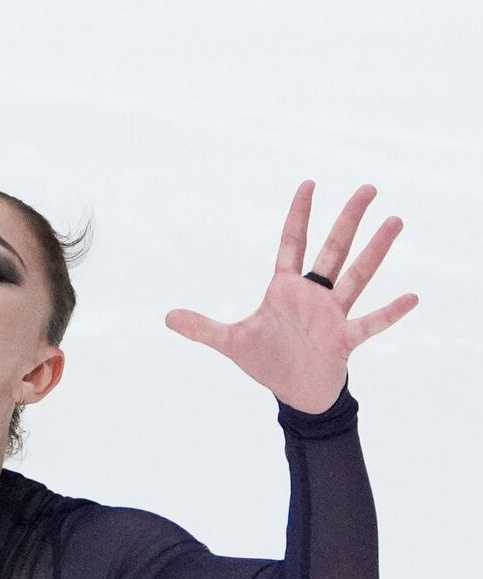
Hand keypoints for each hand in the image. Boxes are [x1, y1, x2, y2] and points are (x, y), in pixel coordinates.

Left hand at [164, 181, 418, 413]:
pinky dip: (390, 313)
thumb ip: (201, 328)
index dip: (299, 215)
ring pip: (356, 276)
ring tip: (395, 221)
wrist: (295, 395)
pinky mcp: (345, 340)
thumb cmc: (268, 361)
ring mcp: (332, 316)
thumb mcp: (230, 342)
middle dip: (348, 220)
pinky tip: (412, 296)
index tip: (309, 183)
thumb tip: (166, 317)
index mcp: (285, 290)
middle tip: (368, 188)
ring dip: (375, 251)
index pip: (292, 243)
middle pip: (333, 250)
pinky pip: (371, 323)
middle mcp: (313, 296)